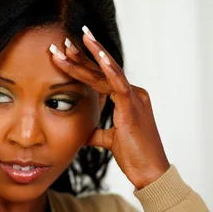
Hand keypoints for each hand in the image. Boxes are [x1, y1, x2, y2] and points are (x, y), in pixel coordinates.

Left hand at [49, 27, 169, 188]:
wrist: (149, 172)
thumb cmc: (133, 156)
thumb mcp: (109, 140)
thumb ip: (97, 133)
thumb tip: (83, 133)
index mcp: (127, 98)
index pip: (100, 77)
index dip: (82, 64)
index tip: (64, 52)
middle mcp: (132, 93)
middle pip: (102, 70)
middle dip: (82, 54)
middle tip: (63, 40)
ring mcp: (134, 98)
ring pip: (108, 72)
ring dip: (91, 56)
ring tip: (77, 39)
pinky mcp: (133, 108)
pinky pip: (120, 84)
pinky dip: (109, 69)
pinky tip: (99, 56)